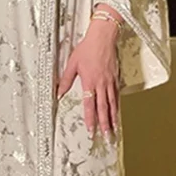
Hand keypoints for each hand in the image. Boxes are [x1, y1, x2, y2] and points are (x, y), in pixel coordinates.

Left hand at [56, 14, 121, 138]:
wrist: (102, 38)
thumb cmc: (87, 48)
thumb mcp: (72, 64)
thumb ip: (65, 80)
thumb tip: (58, 92)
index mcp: (89, 82)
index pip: (90, 105)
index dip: (90, 119)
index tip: (91, 130)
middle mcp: (101, 84)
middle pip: (103, 108)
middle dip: (104, 124)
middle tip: (106, 137)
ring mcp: (110, 82)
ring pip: (112, 104)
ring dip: (113, 118)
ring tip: (113, 129)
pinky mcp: (115, 78)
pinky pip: (116, 95)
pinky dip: (117, 106)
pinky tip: (117, 113)